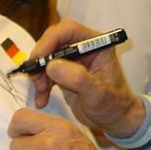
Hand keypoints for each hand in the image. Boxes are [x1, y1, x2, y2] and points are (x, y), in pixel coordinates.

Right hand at [27, 19, 144, 137]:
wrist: (115, 119)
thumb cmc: (114, 105)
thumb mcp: (98, 94)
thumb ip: (78, 78)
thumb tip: (51, 65)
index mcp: (97, 44)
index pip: (69, 29)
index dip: (50, 40)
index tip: (39, 58)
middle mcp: (83, 47)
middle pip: (53, 41)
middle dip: (41, 59)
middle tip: (35, 78)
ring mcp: (73, 59)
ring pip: (46, 57)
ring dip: (39, 74)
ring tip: (40, 92)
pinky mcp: (64, 72)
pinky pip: (45, 72)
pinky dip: (40, 84)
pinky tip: (42, 99)